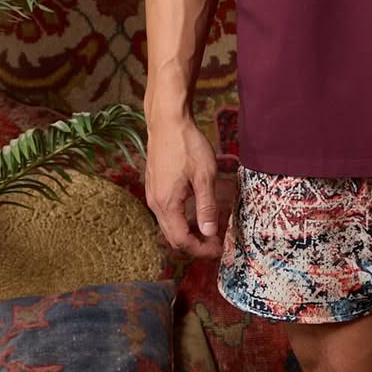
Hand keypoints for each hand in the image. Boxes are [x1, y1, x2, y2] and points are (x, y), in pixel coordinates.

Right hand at [145, 115, 223, 258]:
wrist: (167, 121)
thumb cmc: (187, 145)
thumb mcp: (204, 175)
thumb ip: (207, 206)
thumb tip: (210, 233)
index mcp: (167, 204)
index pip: (182, 240)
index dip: (200, 249)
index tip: (218, 249)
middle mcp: (155, 204)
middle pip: (173, 237)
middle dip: (195, 245)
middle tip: (216, 244)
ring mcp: (152, 195)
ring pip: (169, 226)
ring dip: (188, 233)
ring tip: (210, 230)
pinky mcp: (154, 187)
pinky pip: (166, 213)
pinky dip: (182, 220)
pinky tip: (196, 213)